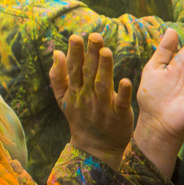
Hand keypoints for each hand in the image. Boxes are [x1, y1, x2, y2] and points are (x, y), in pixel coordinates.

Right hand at [50, 32, 132, 172]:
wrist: (95, 149)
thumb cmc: (80, 119)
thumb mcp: (64, 99)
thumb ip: (58, 76)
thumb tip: (57, 52)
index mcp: (75, 92)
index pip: (74, 69)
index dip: (75, 53)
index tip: (76, 36)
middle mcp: (87, 97)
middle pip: (88, 73)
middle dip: (91, 54)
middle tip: (95, 36)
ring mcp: (103, 107)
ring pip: (103, 85)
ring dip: (105, 69)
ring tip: (107, 51)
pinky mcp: (119, 116)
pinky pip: (121, 104)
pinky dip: (123, 93)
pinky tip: (126, 81)